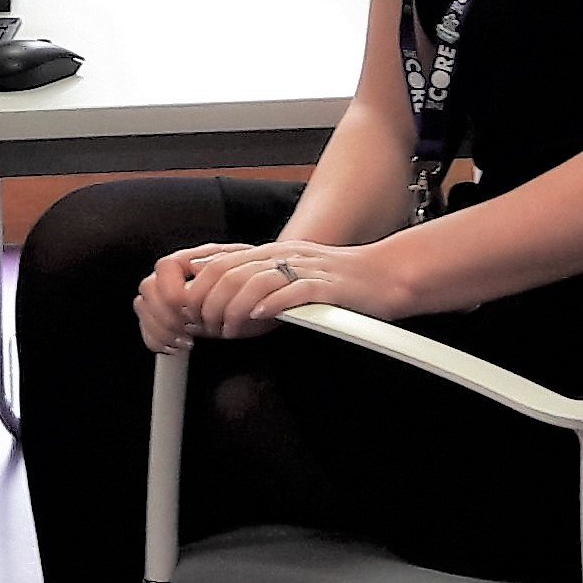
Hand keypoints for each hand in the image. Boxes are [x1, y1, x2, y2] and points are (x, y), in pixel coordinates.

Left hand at [140, 235, 419, 349]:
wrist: (386, 276)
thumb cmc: (341, 284)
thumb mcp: (293, 276)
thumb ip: (262, 285)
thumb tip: (227, 307)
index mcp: (273, 253)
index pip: (219, 265)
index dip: (199, 292)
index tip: (196, 318)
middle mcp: (284, 255)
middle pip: (229, 273)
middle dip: (210, 304)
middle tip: (210, 329)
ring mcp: (304, 268)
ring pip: (253, 282)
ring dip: (234, 309)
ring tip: (230, 330)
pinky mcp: (326, 286)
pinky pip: (292, 292)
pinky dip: (271, 306)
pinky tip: (261, 318)